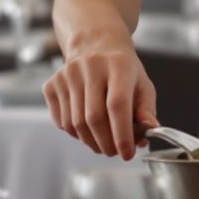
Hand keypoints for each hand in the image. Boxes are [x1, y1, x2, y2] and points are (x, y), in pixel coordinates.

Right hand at [44, 39, 157, 160]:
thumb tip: (147, 132)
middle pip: (94, 118)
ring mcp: (67, 75)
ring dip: (91, 142)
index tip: (127, 153)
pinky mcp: (51, 84)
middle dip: (106, 144)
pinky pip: (61, 122)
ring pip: (75, 124)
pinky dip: (75, 134)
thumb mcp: (142, 84)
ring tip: (103, 142)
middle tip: (115, 152)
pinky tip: (86, 128)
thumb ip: (147, 110)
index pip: (117, 105)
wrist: (94, 44)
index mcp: (118, 65)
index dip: (122, 134)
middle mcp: (90, 66)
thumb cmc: (122, 69)